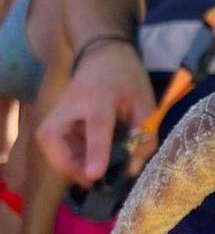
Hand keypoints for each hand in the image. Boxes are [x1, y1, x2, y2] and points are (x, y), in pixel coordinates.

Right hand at [37, 43, 156, 186]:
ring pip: (49, 145)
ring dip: (68, 164)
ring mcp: (58, 110)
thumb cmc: (128, 78)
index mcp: (101, 95)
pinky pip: (55, 145)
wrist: (104, 55)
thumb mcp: (146, 102)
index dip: (95, 151)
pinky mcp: (54, 118)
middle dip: (68, 164)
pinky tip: (87, 160)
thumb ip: (143, 135)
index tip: (94, 175)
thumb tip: (132, 170)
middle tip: (93, 178)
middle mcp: (71, 103)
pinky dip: (68, 158)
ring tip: (93, 171)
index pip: (97, 125)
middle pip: (54, 137)